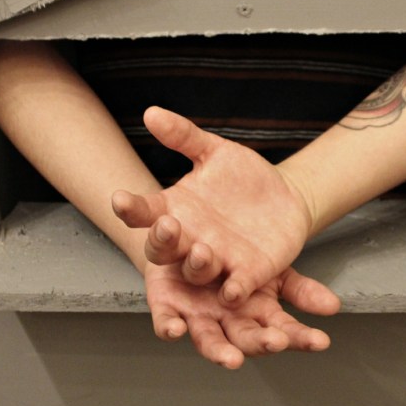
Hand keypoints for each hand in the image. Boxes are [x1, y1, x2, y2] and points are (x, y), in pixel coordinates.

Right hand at [113, 106, 316, 303]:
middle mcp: (189, 240)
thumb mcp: (215, 152)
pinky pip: (237, 286)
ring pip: (197, 270)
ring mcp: (218, 260)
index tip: (120, 199)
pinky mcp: (249, 273)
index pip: (144, 213)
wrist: (285, 196)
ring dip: (197, 265)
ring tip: (202, 251)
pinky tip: (233, 293)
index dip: (131, 209)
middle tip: (167, 225)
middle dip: (162, 239)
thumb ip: (184, 136)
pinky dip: (235, 291)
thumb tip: (151, 112)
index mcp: (174, 211)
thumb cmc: (241, 176)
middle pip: (163, 248)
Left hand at [144, 262, 339, 368]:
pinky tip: (175, 330)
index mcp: (258, 314)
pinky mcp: (166, 304)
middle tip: (272, 345)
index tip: (321, 342)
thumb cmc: (241, 254)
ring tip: (230, 359)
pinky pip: (165, 320)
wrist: (199, 225)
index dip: (300, 338)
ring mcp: (198, 317)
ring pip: (207, 339)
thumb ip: (300, 289)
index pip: (284, 331)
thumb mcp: (274, 268)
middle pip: (245, 341)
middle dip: (260, 345)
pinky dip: (169, 327)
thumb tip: (334, 306)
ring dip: (217, 351)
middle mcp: (228, 321)